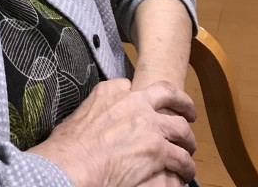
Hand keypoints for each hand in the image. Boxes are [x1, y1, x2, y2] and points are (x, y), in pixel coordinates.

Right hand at [30, 79, 195, 186]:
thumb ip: (94, 111)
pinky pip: (181, 158)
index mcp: (112, 91)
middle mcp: (135, 102)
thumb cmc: (69, 146)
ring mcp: (149, 125)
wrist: (75, 163)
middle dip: (182, 103)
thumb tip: (93, 121)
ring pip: (181, 128)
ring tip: (189, 149)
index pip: (132, 86)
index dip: (143, 97)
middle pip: (168, 94)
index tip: (146, 105)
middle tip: (188, 113)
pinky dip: (186, 166)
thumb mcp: (79, 114)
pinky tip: (185, 172)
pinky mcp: (158, 150)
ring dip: (187, 140)